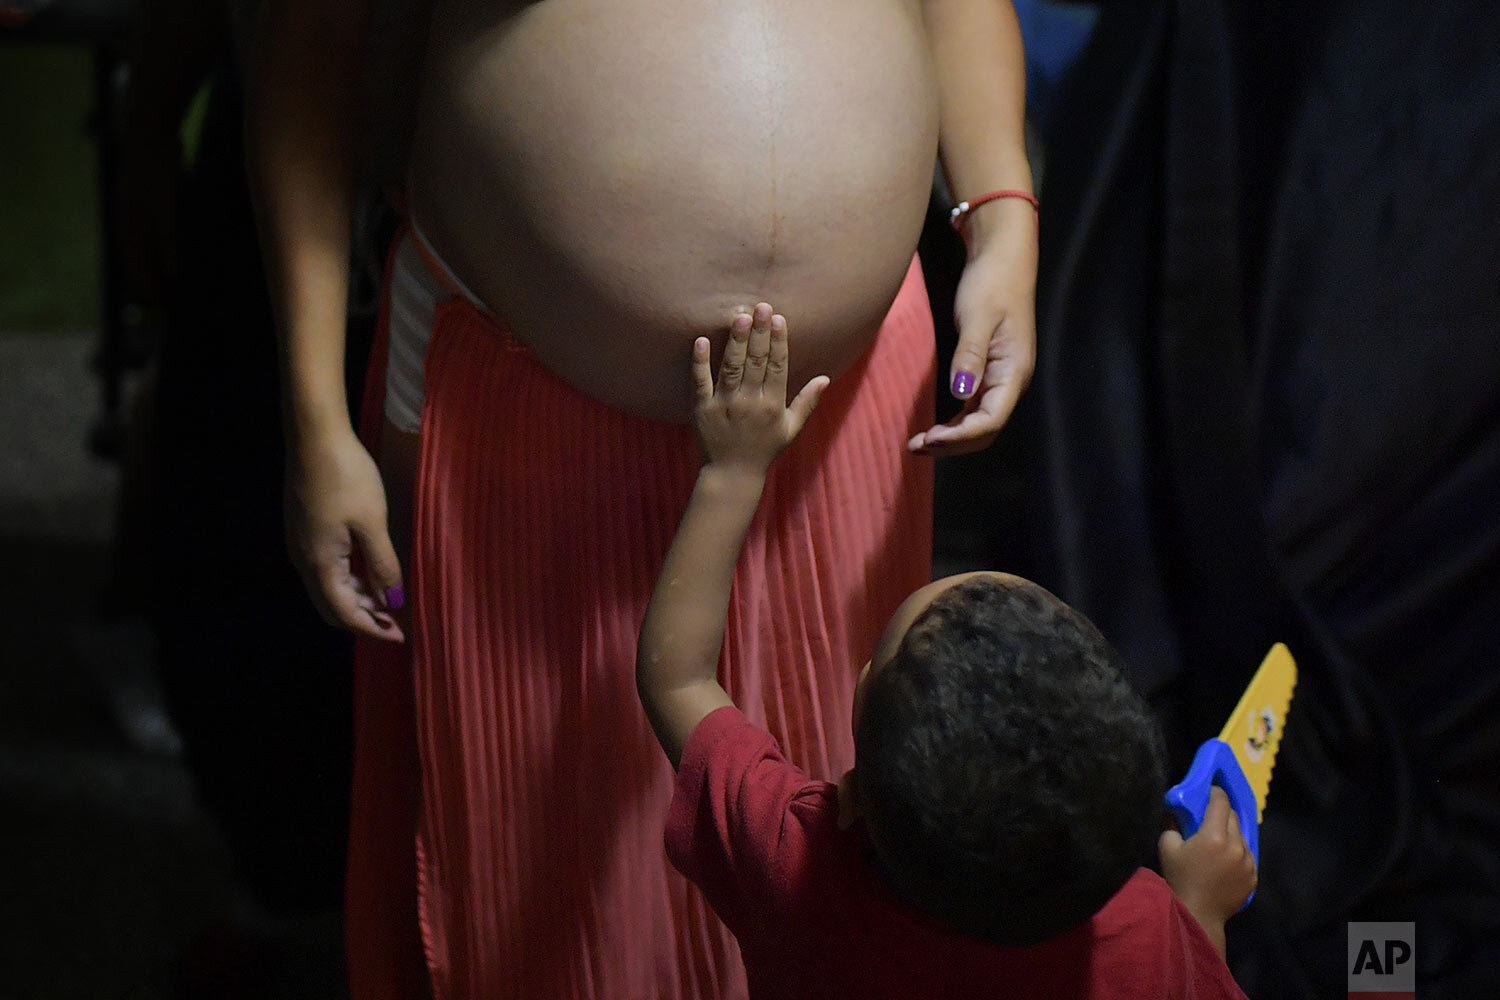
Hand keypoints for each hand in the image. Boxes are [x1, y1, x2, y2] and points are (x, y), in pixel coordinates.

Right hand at [283, 426, 405, 641]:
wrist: (313, 437)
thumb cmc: (346, 476)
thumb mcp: (373, 523)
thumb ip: (383, 565)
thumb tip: (393, 601)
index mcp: (320, 564)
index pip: (345, 613)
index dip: (373, 629)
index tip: (400, 636)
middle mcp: (303, 560)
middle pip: (332, 607)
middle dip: (364, 620)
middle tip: (395, 624)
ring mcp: (300, 544)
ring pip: (328, 587)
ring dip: (357, 599)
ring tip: (388, 601)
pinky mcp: (303, 529)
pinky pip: (325, 568)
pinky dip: (348, 579)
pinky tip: (370, 572)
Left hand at [692, 302, 829, 473]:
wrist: (732, 474)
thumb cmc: (764, 450)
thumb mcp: (791, 429)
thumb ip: (807, 402)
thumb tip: (825, 378)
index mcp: (772, 405)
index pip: (777, 367)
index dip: (779, 342)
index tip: (779, 319)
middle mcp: (749, 403)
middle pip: (755, 362)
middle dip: (759, 333)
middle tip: (762, 306)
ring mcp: (723, 405)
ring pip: (731, 367)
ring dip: (736, 341)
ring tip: (740, 316)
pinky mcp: (702, 408)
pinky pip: (700, 382)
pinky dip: (700, 362)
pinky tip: (702, 340)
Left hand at [909, 201, 1036, 454]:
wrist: (1003, 257)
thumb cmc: (992, 282)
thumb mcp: (977, 316)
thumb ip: (969, 356)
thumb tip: (960, 394)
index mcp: (1014, 371)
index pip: (990, 420)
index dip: (961, 436)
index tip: (930, 439)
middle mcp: (1011, 380)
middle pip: (986, 430)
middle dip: (954, 444)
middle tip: (916, 447)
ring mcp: (1001, 378)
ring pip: (980, 423)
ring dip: (952, 438)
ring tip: (919, 444)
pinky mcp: (990, 372)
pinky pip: (975, 409)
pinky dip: (955, 423)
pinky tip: (934, 428)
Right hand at [1159, 786, 1257, 947]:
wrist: (1198, 915)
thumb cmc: (1179, 879)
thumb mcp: (1167, 847)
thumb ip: (1172, 823)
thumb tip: (1176, 809)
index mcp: (1214, 836)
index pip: (1220, 802)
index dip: (1215, 792)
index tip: (1209, 791)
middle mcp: (1236, 846)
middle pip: (1233, 816)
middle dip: (1222, 812)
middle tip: (1209, 817)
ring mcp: (1248, 862)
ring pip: (1241, 836)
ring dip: (1230, 833)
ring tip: (1216, 843)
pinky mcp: (1253, 876)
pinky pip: (1247, 855)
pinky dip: (1237, 853)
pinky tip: (1224, 862)